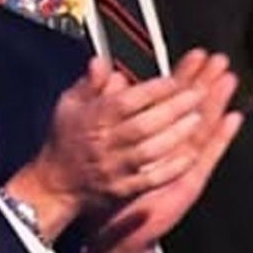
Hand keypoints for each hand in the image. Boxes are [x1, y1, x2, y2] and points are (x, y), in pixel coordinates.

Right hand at [7, 56, 209, 239]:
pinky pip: (151, 179)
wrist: (54, 186)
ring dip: (176, 134)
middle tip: (197, 94)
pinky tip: (190, 155)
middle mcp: (105, 143)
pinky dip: (171, 168)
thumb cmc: (64, 142)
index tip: (175, 80)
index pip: (126, 101)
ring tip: (198, 118)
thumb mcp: (69, 105)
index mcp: (93, 119)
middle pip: (144, 124)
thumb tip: (101, 62)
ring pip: (150, 150)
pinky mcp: (123, 190)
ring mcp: (115, 168)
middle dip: (174, 108)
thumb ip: (89, 83)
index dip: (153, 90)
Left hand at [83, 50, 242, 252]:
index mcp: (152, 134)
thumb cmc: (109, 187)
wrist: (114, 228)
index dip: (183, 75)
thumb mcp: (104, 142)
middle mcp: (172, 144)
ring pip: (204, 126)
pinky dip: (221, 138)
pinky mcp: (190, 180)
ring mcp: (183, 161)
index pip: (170, 98)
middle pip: (193, 107)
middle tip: (219, 58)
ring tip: (230, 79)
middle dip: (206, 81)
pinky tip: (234, 118)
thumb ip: (107, 108)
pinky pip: (207, 155)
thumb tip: (112, 76)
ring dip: (218, 103)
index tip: (194, 54)